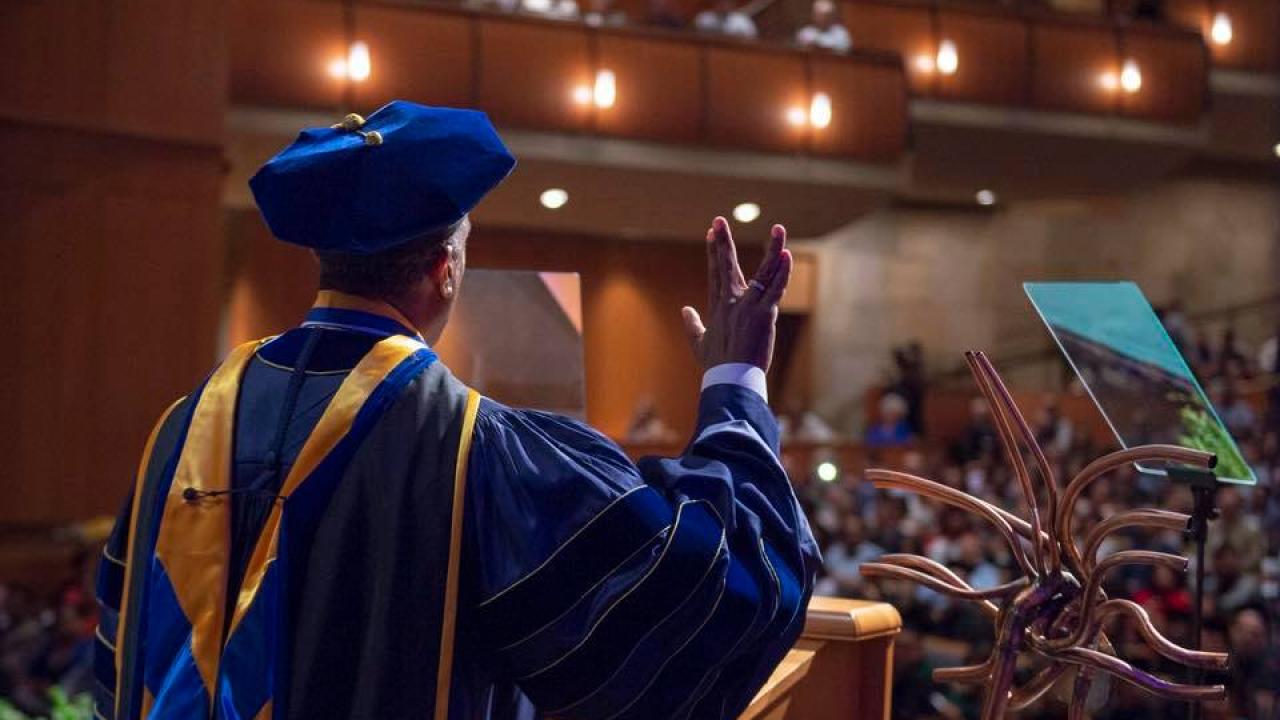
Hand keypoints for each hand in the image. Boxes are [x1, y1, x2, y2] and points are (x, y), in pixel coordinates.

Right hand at [682, 216, 791, 371]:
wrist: (730, 380)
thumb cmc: (717, 365)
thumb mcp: (699, 343)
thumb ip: (692, 324)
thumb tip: (685, 309)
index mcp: (718, 306)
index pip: (716, 272)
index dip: (715, 251)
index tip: (712, 231)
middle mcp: (731, 302)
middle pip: (729, 266)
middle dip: (724, 242)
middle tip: (720, 221)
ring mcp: (748, 307)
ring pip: (762, 272)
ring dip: (772, 248)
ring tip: (778, 228)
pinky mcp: (763, 315)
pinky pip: (775, 289)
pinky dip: (782, 273)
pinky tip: (786, 255)